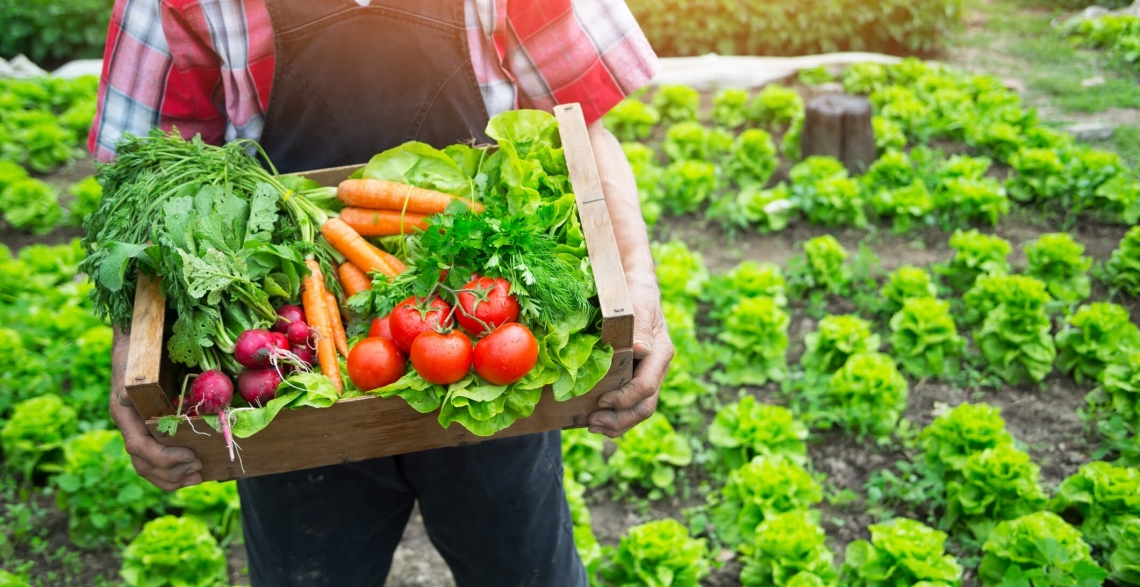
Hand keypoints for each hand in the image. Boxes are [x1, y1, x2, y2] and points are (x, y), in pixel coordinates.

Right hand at [110, 328, 201, 490]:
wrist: (135, 345)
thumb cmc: (139, 354)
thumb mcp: (138, 367)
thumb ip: (136, 385)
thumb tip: (127, 398)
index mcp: (124, 416)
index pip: (139, 448)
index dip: (164, 457)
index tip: (190, 456)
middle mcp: (129, 427)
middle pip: (144, 464)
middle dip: (171, 471)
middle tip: (199, 467)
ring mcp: (138, 431)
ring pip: (148, 466)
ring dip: (173, 477)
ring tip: (198, 475)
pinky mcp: (150, 431)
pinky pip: (156, 459)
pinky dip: (172, 469)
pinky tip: (192, 471)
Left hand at [588, 273, 672, 437]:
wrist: (631, 286)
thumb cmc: (634, 293)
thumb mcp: (639, 305)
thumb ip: (641, 328)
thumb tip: (641, 350)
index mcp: (660, 354)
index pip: (646, 387)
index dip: (624, 399)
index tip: (601, 401)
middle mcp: (654, 369)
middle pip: (644, 406)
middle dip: (619, 419)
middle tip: (593, 423)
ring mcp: (644, 374)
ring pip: (637, 410)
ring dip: (615, 423)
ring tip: (592, 426)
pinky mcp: (631, 376)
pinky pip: (627, 403)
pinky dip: (612, 415)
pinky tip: (593, 418)